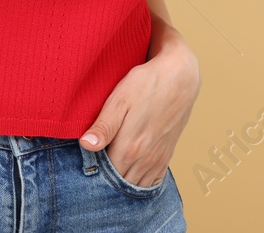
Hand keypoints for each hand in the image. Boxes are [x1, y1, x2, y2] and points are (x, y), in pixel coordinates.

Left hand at [79, 32, 200, 188]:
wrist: (179, 78)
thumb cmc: (146, 85)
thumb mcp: (119, 101)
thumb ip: (103, 127)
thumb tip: (85, 145)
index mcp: (128, 148)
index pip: (104, 175)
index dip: (92, 171)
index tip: (84, 162)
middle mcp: (144, 159)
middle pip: (119, 183)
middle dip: (105, 179)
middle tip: (94, 165)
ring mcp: (157, 159)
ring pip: (135, 185)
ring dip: (122, 181)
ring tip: (110, 168)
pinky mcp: (166, 155)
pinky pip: (152, 181)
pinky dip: (140, 182)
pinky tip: (131, 173)